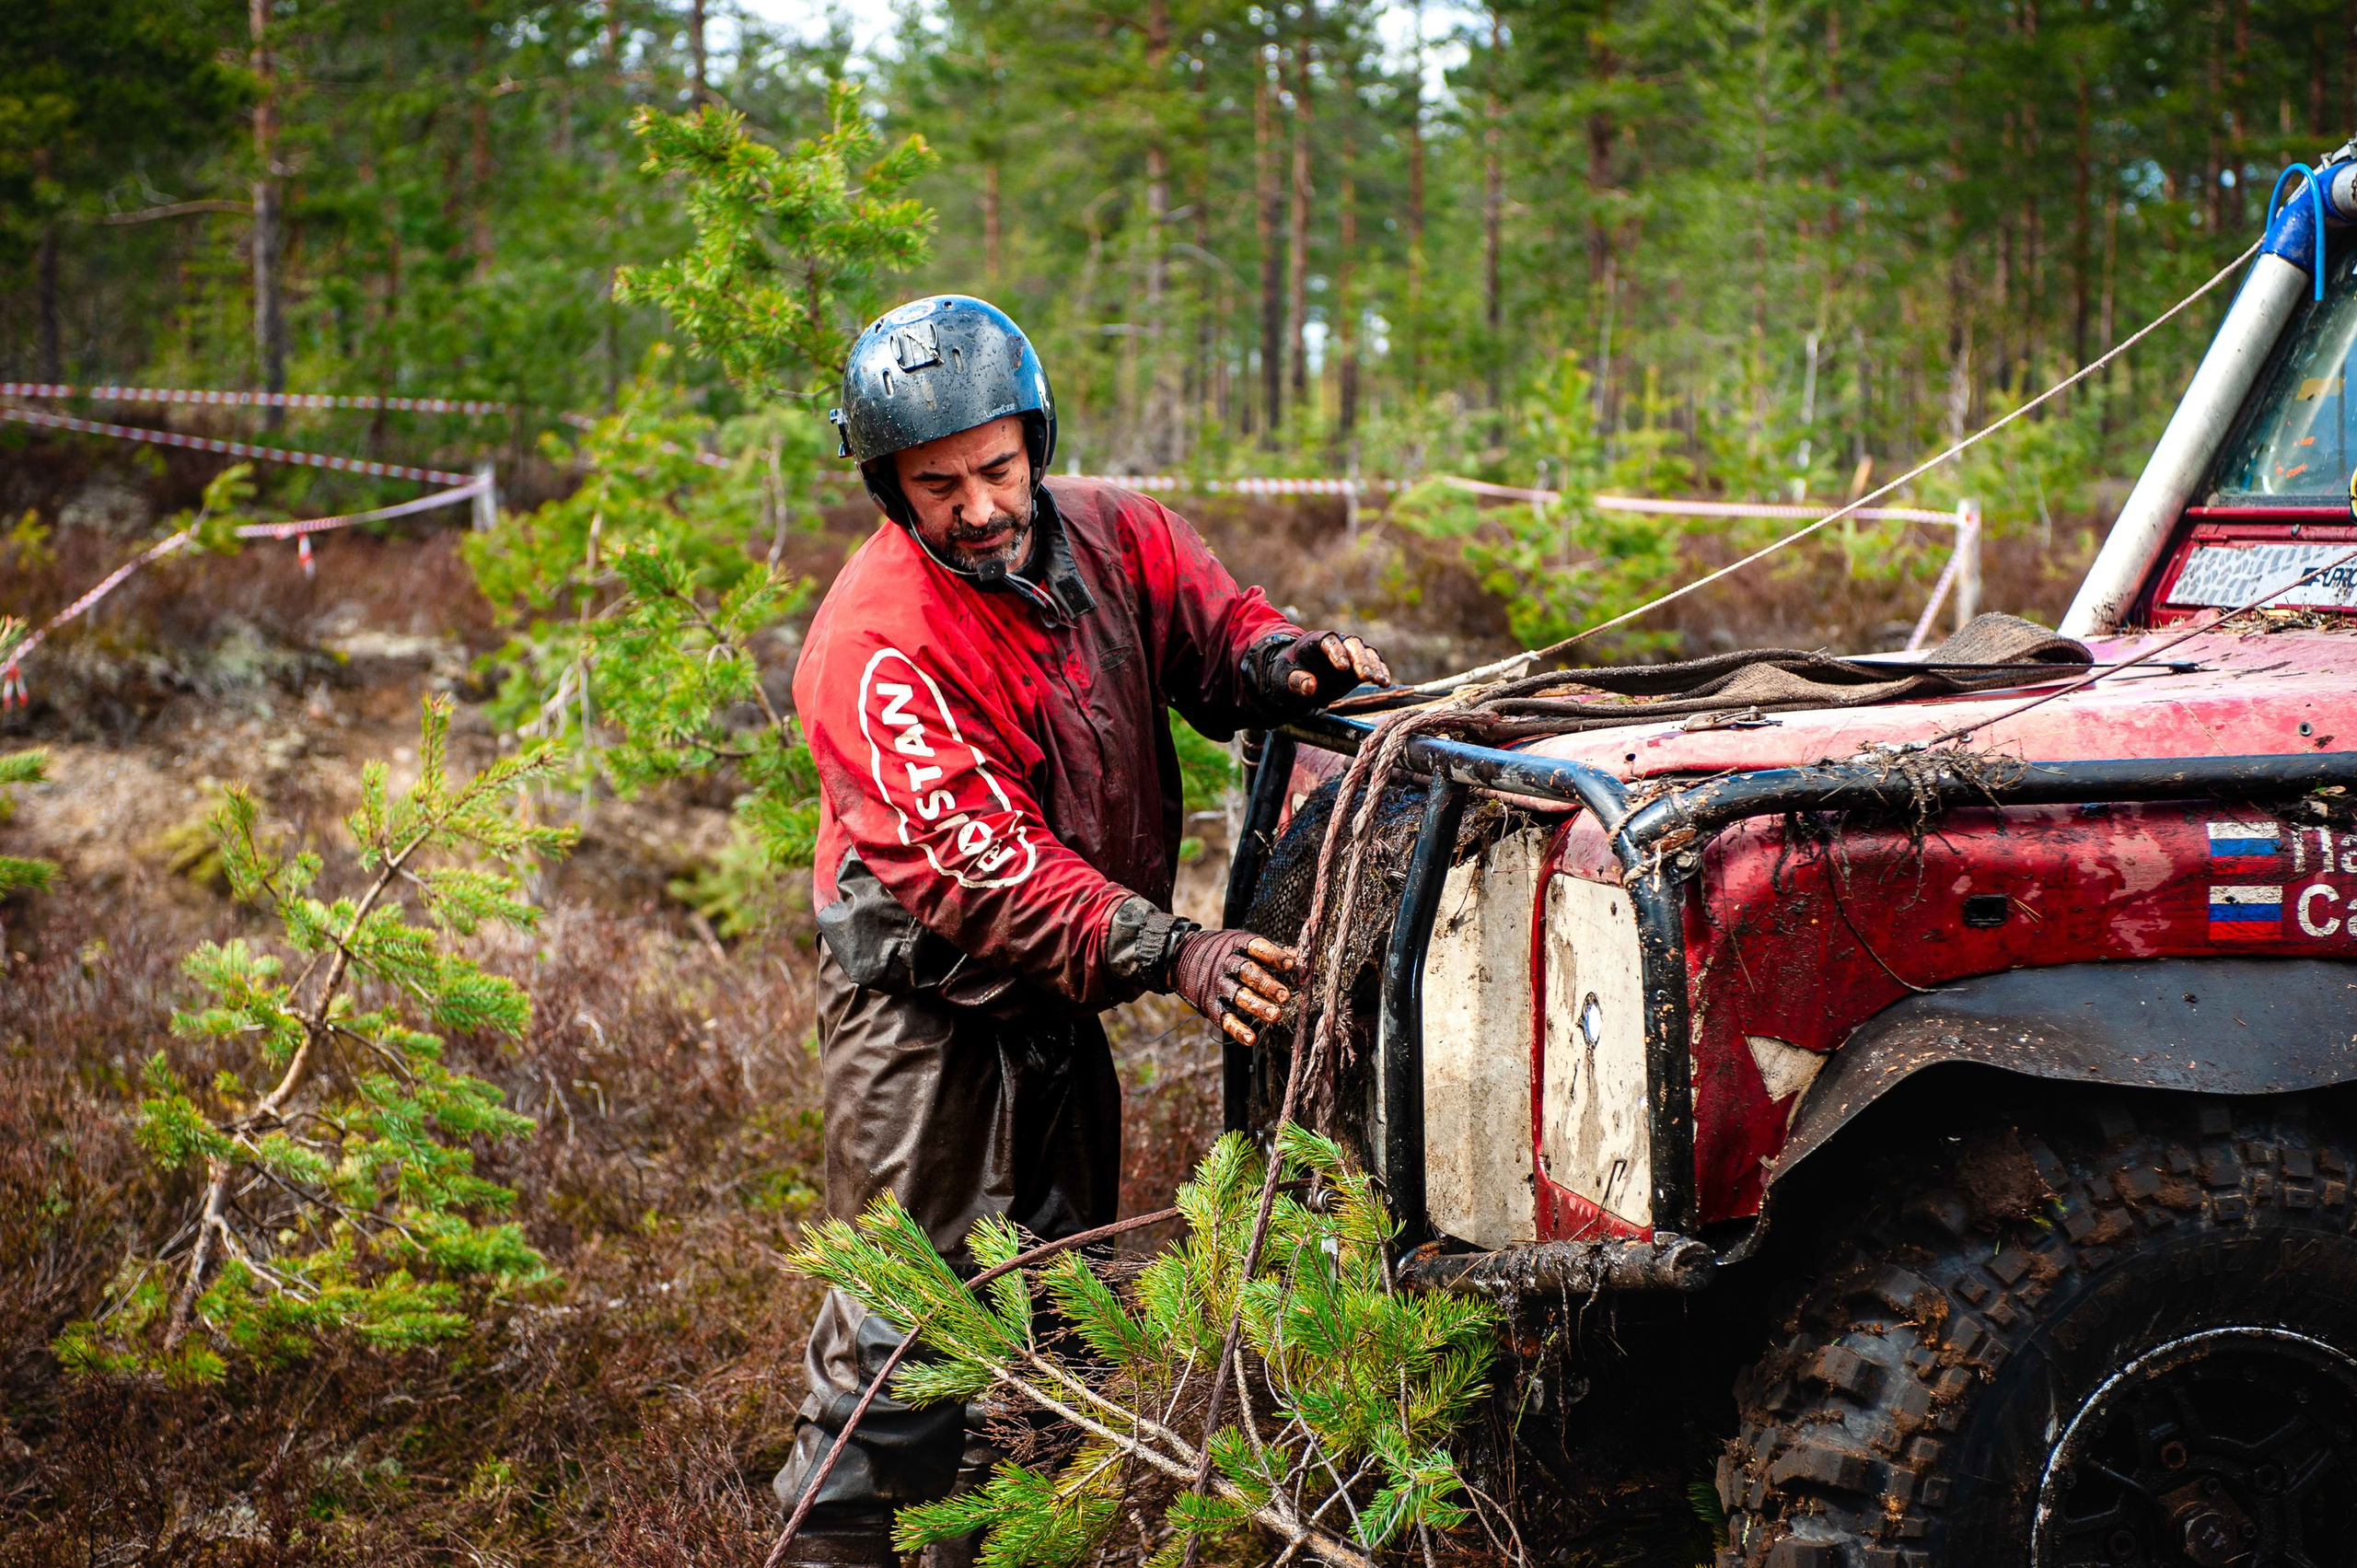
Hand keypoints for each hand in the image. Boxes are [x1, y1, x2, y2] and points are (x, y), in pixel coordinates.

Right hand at [1170, 928, 1303, 1047]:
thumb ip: (1269, 950)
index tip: (1290, 965)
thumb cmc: (1221, 950)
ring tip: (1275, 1016)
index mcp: (1237, 945)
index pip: (1256, 947)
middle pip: (1248, 973)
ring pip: (1238, 996)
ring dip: (1257, 1006)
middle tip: (1285, 996)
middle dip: (1267, 984)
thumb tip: (1299, 956)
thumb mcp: (1240, 941)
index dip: (1273, 956)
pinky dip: (1237, 1029)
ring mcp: (1217, 985)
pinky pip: (1224, 1018)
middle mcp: (1226, 964)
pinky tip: (1251, 1039)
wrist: (1179, 957)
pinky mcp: (1209, 1004)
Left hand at [1272, 632, 1391, 705]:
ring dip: (1374, 666)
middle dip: (1360, 659)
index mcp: (1315, 641)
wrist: (1297, 682)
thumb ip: (1296, 681)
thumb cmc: (1287, 676)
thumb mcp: (1284, 679)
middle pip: (1352, 644)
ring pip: (1366, 654)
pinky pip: (1373, 666)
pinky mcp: (1358, 667)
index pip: (1328, 641)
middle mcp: (1336, 644)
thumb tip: (1310, 687)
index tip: (1342, 668)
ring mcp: (1349, 655)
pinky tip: (1385, 682)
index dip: (1337, 652)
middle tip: (1365, 676)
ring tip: (1379, 681)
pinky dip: (1380, 672)